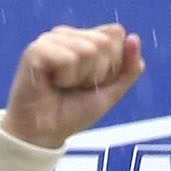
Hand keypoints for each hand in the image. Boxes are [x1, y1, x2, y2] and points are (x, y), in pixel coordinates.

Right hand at [3, 22, 143, 150]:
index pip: (115, 34)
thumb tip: (134, 38)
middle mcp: (67, 34)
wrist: (42, 136)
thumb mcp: (109, 93)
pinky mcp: (36, 50)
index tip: (92, 83)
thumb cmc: (71, 114)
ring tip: (62, 87)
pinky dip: (65, 78)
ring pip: (87, 50)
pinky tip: (51, 84)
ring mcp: (50, 40)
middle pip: (104, 42)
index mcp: (84, 38)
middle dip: (97, 73)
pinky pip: (68, 59)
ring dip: (79, 78)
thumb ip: (129, 69)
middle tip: (75, 87)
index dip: (111, 65)